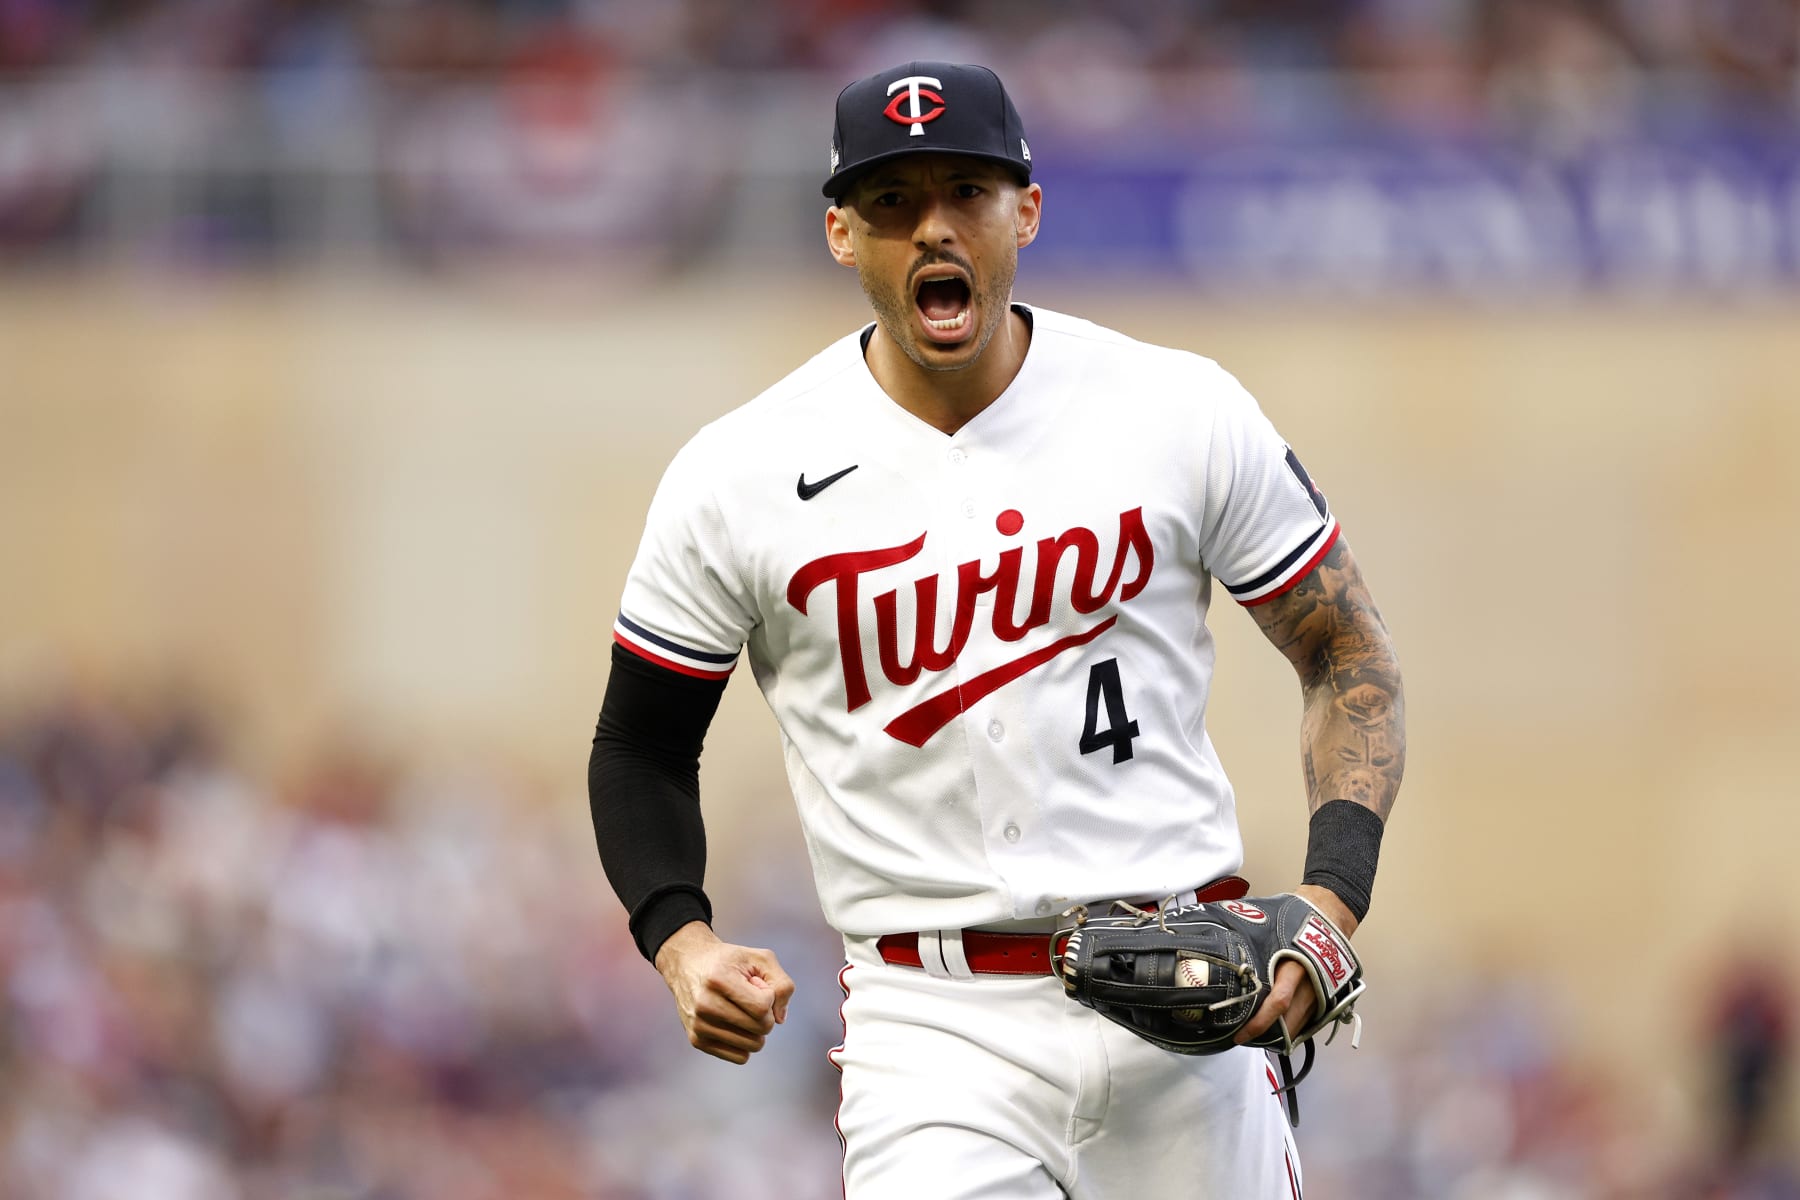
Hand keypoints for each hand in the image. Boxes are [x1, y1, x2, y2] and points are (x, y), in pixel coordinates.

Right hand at [654, 921, 795, 1063]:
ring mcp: (699, 1026)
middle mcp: (704, 1005)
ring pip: (753, 1046)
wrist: (687, 964)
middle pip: (760, 1029)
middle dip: (766, 1014)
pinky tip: (735, 1023)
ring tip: (740, 1009)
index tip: (757, 985)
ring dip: (756, 1029)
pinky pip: (740, 1057)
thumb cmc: (729, 961)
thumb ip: (782, 984)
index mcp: (719, 980)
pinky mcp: (697, 1041)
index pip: (762, 1008)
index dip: (769, 997)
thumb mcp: (760, 958)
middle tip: (749, 996)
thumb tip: (780, 1019)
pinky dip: (746, 1042)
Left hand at [1233, 885, 1357, 1046]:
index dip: (1258, 1023)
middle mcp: (1311, 984)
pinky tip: (1277, 1029)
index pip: (1278, 1003)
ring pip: (1298, 1027)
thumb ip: (1253, 947)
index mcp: (1295, 966)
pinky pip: (1308, 1022)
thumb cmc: (1298, 921)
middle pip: (1288, 1023)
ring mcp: (1321, 994)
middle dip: (1266, 1037)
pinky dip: (1292, 1028)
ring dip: (1279, 1037)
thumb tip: (1219, 949)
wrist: (1331, 916)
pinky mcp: (1327, 998)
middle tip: (1243, 1040)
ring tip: (1255, 1038)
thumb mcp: (1273, 931)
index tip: (1240, 1034)